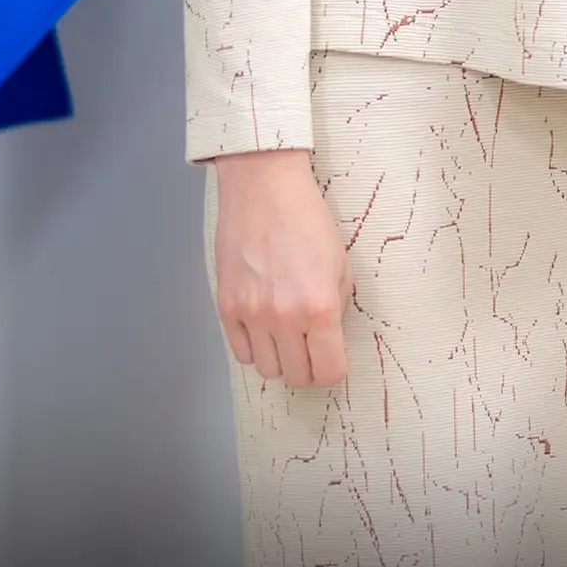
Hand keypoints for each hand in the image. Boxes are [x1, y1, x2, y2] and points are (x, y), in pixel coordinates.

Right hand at [211, 148, 352, 387]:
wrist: (265, 190)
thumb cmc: (308, 220)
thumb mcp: (340, 263)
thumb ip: (336, 306)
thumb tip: (330, 338)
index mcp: (320, 306)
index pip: (328, 371)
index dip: (333, 368)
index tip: (332, 358)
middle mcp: (284, 317)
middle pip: (295, 377)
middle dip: (307, 367)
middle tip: (311, 348)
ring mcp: (251, 315)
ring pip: (266, 370)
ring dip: (279, 358)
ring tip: (286, 333)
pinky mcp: (226, 308)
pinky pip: (241, 353)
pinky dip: (254, 347)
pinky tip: (264, 327)